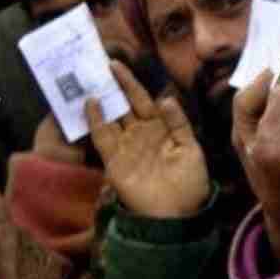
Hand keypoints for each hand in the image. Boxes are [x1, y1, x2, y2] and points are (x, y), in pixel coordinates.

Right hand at [86, 61, 209, 218]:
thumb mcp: (190, 149)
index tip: (115, 64)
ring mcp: (125, 146)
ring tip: (89, 79)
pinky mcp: (114, 161)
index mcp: (159, 127)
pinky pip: (103, 137)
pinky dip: (96, 121)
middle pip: (122, 105)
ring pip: (110, 117)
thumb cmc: (190, 182)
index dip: (129, 83)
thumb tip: (165, 98)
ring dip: (101, 100)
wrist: (178, 214)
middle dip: (110, 87)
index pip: (142, 99)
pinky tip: (91, 104)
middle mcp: (139, 134)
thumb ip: (178, 123)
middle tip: (95, 66)